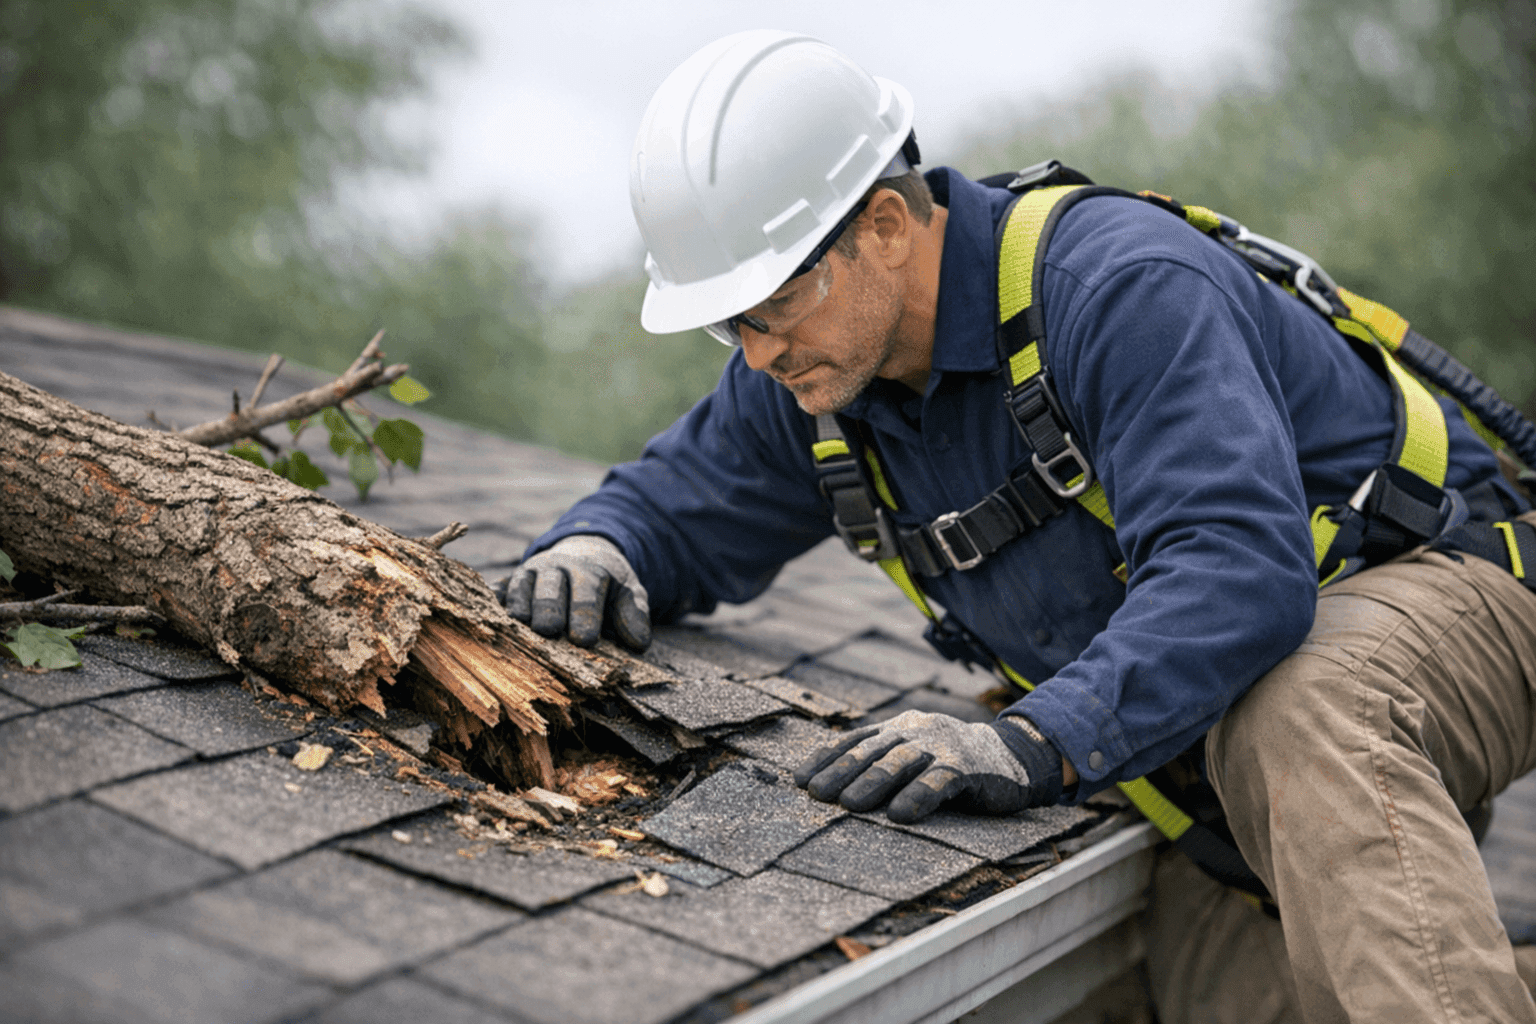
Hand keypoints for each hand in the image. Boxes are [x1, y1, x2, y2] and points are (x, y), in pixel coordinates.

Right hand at [501, 535, 650, 650]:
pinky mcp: (509, 582)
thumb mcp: (629, 592)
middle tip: (549, 631)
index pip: (586, 593)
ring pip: (520, 588)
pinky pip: (496, 589)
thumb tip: (638, 644)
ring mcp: (529, 574)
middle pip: (549, 589)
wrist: (582, 553)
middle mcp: (556, 568)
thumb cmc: (607, 583)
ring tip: (519, 628)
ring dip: (519, 607)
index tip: (585, 639)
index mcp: (589, 570)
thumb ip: (635, 615)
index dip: (585, 615)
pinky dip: (491, 601)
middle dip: (549, 609)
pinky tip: (485, 616)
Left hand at [793, 710, 1062, 822]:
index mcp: (899, 728)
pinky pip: (939, 780)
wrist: (1013, 756)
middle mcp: (916, 731)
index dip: (827, 759)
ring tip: (848, 805)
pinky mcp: (967, 766)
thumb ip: (882, 765)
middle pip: (872, 750)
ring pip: (901, 762)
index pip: (855, 740)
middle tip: (817, 795)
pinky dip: (918, 796)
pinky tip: (900, 814)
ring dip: (872, 783)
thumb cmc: (953, 763)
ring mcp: (942, 745)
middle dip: (841, 772)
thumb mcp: (915, 757)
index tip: (799, 780)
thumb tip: (834, 791)